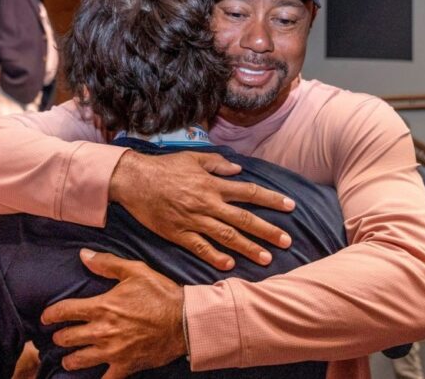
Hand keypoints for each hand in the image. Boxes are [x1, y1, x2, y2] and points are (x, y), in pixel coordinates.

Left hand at [41, 249, 185, 377]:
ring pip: (79, 360)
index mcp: (102, 307)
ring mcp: (113, 352)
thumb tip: (83, 255)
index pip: (65, 311)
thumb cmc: (161, 294)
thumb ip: (106, 264)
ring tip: (68, 359)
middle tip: (58, 336)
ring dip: (70, 359)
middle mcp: (102, 331)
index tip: (46, 317)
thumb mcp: (135, 271)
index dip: (50, 314)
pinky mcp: (125, 366)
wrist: (185, 320)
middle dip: (59, 337)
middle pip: (67, 338)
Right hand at [109, 150, 293, 269]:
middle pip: (244, 219)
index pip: (249, 192)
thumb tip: (239, 170)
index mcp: (213, 184)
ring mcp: (193, 220)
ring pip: (226, 236)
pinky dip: (215, 257)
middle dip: (267, 230)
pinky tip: (229, 266)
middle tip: (286, 241)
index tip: (290, 206)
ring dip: (248, 248)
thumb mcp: (193, 158)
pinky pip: (200, 247)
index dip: (271, 199)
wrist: (134, 180)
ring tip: (266, 259)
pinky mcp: (178, 233)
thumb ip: (218, 164)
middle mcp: (207, 203)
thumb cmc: (164, 167)